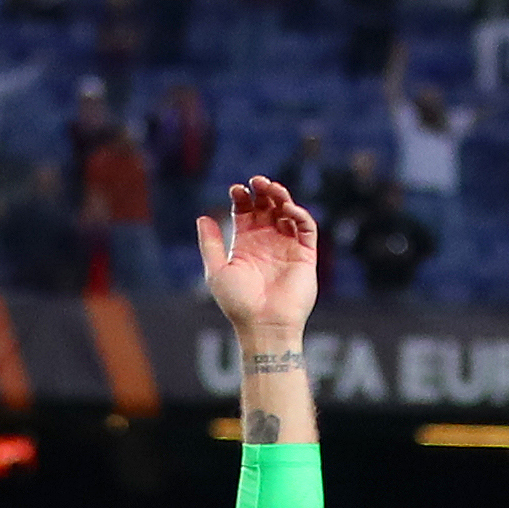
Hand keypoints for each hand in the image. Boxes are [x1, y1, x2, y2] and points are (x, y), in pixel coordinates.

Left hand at [197, 176, 321, 344]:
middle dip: (262, 191)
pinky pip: (306, 227)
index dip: (242, 198)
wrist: (263, 325)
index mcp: (246, 245)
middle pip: (267, 207)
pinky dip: (298, 214)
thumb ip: (210, 243)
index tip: (236, 189)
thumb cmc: (238, 303)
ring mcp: (287, 247)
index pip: (246, 212)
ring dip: (280, 197)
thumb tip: (202, 217)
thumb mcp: (217, 271)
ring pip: (287, 212)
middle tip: (256, 182)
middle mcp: (267, 243)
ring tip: (270, 188)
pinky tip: (286, 208)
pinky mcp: (305, 254)